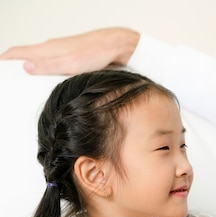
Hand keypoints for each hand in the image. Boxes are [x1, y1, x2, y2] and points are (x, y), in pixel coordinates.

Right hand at [0, 28, 139, 74]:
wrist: (117, 46)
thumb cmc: (96, 53)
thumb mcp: (70, 64)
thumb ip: (47, 66)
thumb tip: (25, 67)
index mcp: (47, 49)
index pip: (18, 52)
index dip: (4, 60)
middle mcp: (51, 49)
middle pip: (27, 56)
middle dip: (15, 67)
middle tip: (10, 80)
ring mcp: (62, 52)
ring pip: (41, 60)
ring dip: (32, 69)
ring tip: (26, 83)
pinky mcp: (72, 57)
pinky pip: (53, 63)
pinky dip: (46, 71)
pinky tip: (51, 80)